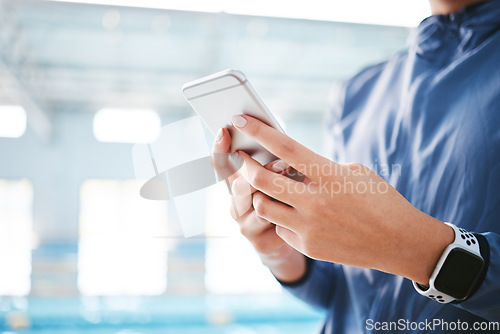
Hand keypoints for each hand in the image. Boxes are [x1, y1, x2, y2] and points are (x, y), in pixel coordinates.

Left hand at [230, 114, 453, 284]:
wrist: (400, 242)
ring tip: (272, 190)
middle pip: (261, 179)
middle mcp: (315, 200)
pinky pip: (280, 228)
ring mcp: (309, 227)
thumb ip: (319, 168)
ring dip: (261, 195)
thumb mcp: (354, 172)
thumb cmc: (380, 200)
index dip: (258, 131)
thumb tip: (287, 165)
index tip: (239, 119)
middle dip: (246, 166)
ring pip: (263, 206)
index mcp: (329, 174)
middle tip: (242, 159)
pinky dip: (283, 219)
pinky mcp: (309, 246)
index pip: (284, 146)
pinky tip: (298, 216)